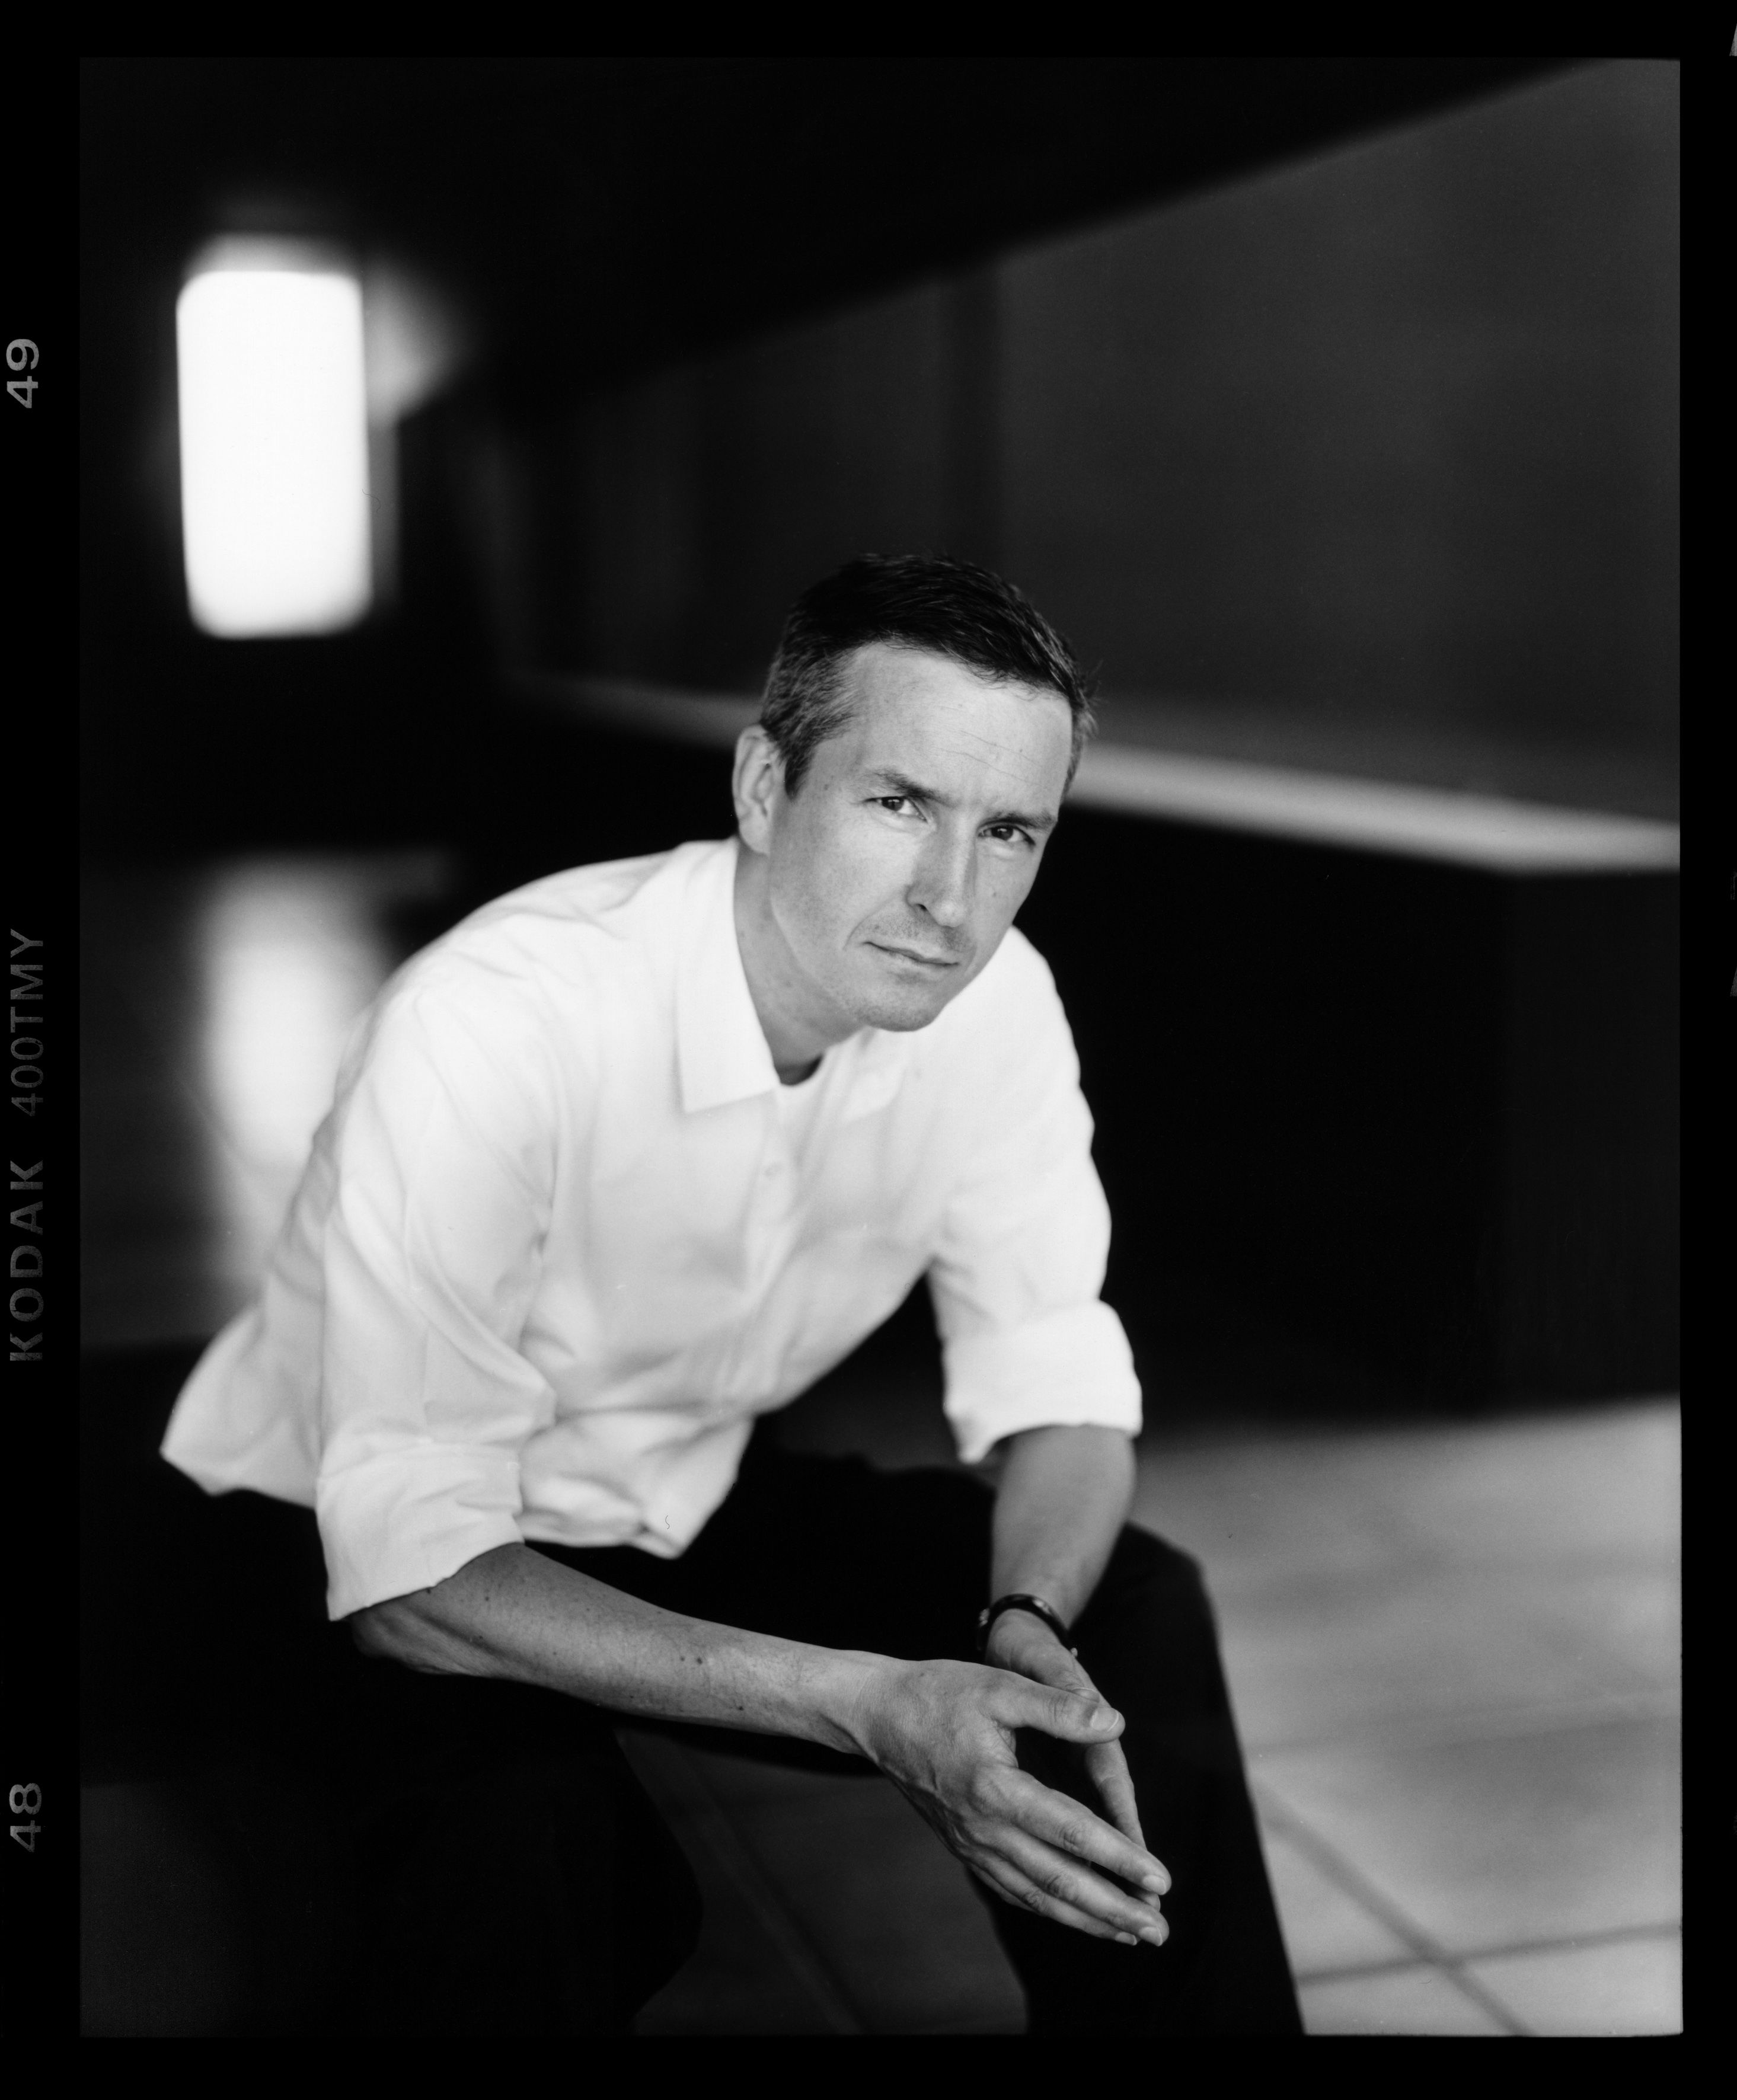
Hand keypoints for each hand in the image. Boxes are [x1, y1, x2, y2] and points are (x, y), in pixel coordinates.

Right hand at [845, 1655, 1170, 1946]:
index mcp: (997, 1788)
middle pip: (1060, 1881)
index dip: (1120, 1858)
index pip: (1073, 1833)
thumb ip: (1058, 1707)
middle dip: (1114, 1910)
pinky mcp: (962, 1846)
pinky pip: (1012, 1889)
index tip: (1161, 1879)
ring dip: (1087, 1919)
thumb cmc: (938, 1693)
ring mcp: (970, 1844)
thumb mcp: (999, 1687)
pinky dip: (1048, 1907)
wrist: (876, 1714)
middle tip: (1159, 1930)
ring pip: (1037, 1895)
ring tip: (1130, 1934)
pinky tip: (1073, 1914)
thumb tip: (1115, 1721)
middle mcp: (984, 1828)